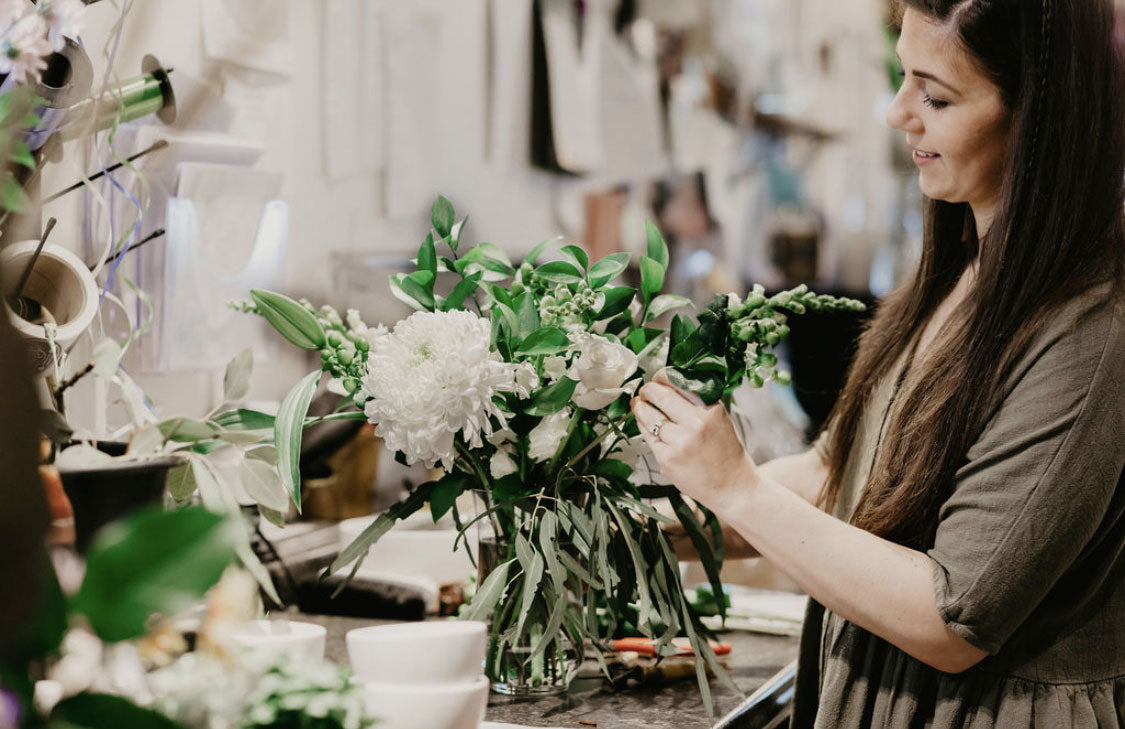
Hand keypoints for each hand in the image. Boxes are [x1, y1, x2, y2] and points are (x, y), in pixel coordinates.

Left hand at [631, 369, 758, 514]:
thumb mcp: (719, 420)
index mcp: (711, 410)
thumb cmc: (726, 453)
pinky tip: (644, 423)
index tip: (657, 378)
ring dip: (641, 407)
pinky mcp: (667, 458)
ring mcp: (680, 442)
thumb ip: (696, 403)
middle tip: (645, 391)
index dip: (662, 376)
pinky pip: (648, 436)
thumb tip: (667, 385)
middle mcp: (696, 423)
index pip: (678, 382)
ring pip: (649, 415)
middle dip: (647, 390)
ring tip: (639, 404)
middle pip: (660, 395)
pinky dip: (643, 426)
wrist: (732, 488)